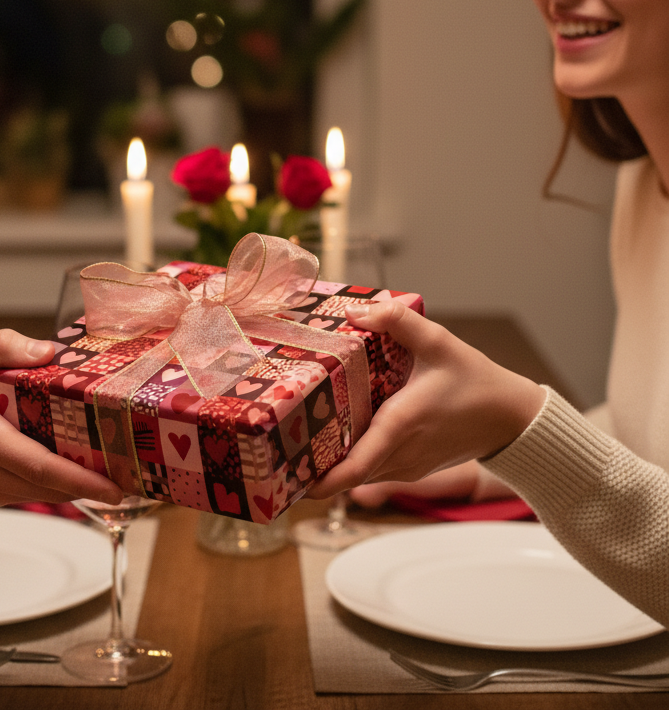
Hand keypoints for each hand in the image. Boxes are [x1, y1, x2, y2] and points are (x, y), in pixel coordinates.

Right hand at [0, 330, 123, 506]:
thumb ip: (1, 346)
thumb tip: (48, 350)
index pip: (41, 468)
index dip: (82, 480)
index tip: (117, 485)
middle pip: (50, 488)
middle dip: (95, 485)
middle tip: (136, 475)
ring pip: (41, 494)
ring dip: (78, 487)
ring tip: (118, 471)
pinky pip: (27, 492)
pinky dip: (55, 485)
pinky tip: (79, 468)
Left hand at [305, 301, 544, 499]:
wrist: (513, 419)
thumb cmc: (477, 381)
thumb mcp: (439, 341)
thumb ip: (397, 321)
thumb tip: (354, 311)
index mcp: (401, 426)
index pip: (355, 465)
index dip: (323, 479)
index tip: (293, 477)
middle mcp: (400, 454)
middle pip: (347, 473)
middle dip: (312, 467)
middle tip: (276, 450)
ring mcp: (407, 466)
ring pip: (359, 473)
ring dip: (329, 465)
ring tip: (293, 444)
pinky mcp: (411, 467)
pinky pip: (373, 468)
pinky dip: (350, 461)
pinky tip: (331, 437)